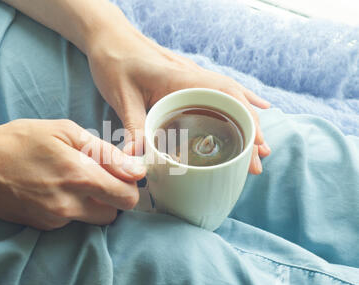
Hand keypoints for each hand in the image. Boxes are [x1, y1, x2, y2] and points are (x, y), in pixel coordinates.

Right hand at [0, 119, 144, 229]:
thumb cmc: (21, 141)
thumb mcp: (65, 131)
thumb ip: (105, 152)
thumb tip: (136, 169)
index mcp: (80, 175)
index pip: (127, 197)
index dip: (131, 185)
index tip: (124, 173)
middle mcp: (71, 203)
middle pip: (115, 212)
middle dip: (115, 196)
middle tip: (100, 176)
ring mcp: (57, 218)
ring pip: (95, 218)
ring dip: (96, 203)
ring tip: (76, 181)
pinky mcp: (45, 226)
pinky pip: (73, 221)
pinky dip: (73, 208)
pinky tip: (55, 189)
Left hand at [86, 27, 270, 173]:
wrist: (108, 38)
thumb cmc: (114, 61)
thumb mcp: (122, 97)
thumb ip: (134, 128)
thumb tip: (139, 163)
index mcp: (181, 78)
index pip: (225, 98)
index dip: (245, 121)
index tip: (256, 146)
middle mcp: (193, 76)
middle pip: (233, 102)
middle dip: (251, 131)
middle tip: (258, 161)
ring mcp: (192, 77)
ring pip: (229, 98)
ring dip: (247, 120)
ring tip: (260, 147)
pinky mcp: (186, 80)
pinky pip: (218, 91)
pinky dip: (238, 101)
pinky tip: (255, 107)